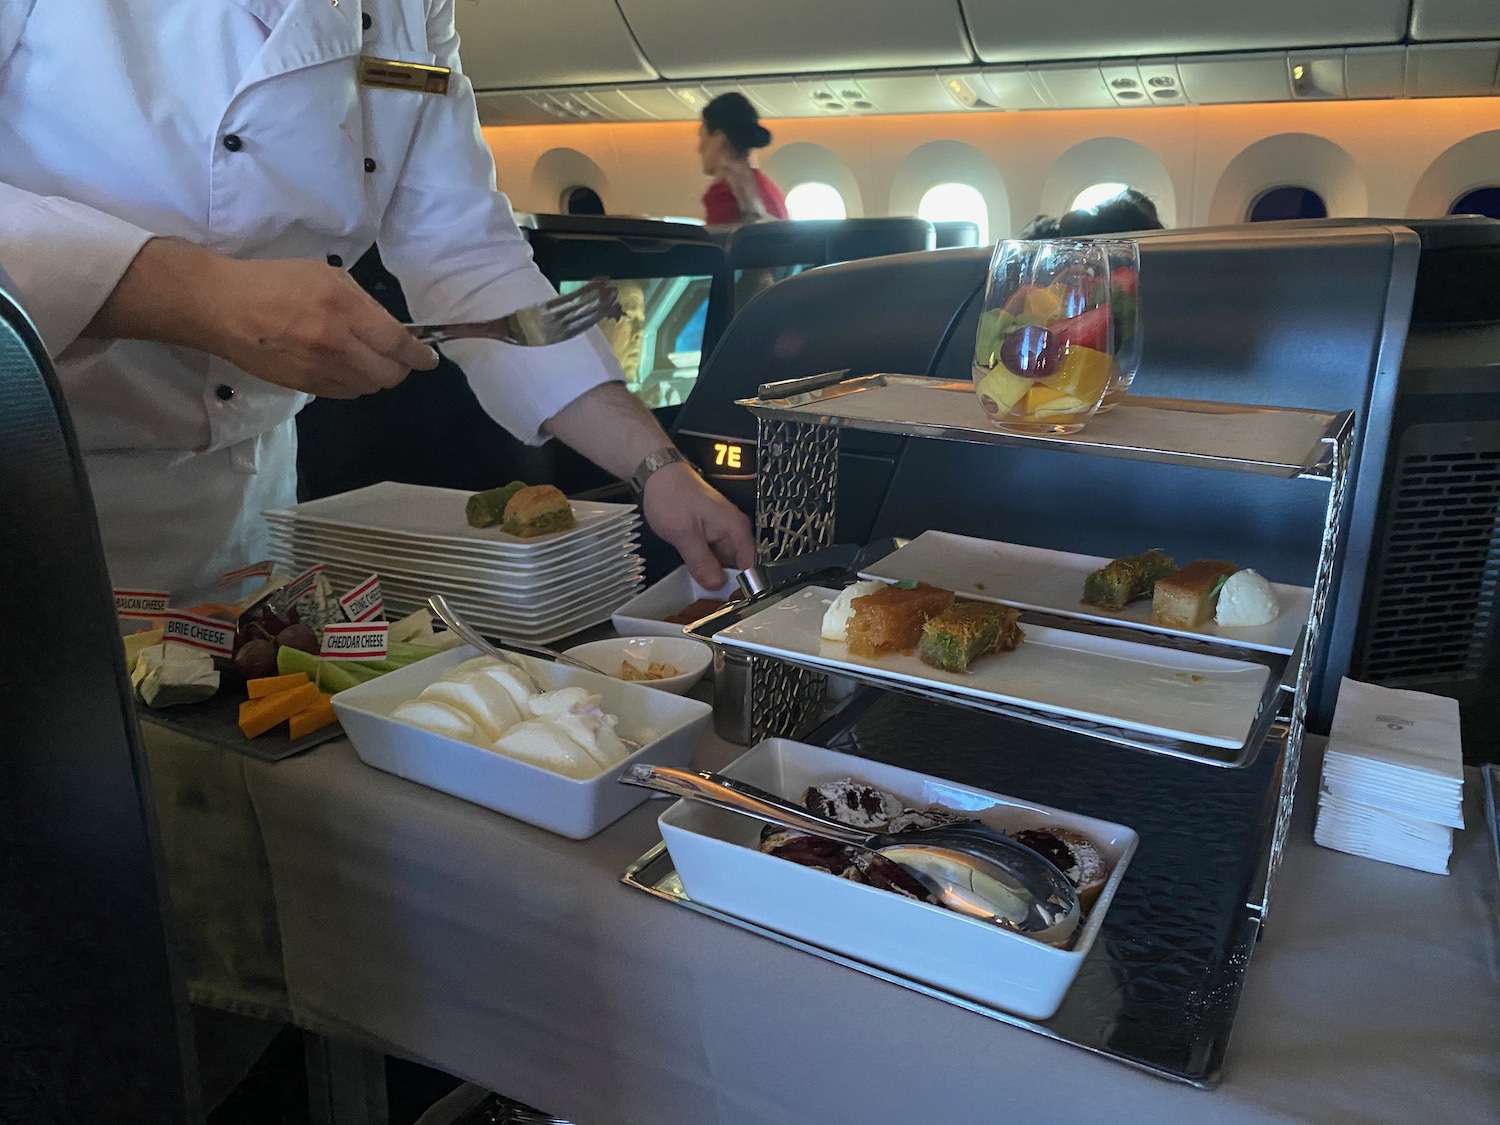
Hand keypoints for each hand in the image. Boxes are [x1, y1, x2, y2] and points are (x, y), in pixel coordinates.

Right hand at [209, 257, 437, 397]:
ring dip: (376, 376)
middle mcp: (336, 344)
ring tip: (367, 359)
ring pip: (369, 387)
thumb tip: (391, 328)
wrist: (221, 306)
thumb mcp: (325, 275)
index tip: (428, 357)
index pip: (398, 343)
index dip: (420, 355)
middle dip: (401, 368)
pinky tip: (344, 367)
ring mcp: (320, 370)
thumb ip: (363, 303)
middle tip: (398, 358)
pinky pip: (346, 394)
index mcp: (343, 309)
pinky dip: (354, 383)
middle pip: (390, 374)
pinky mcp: (304, 387)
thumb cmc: (273, 281)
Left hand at [642, 462, 753, 588]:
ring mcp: (722, 531)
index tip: (726, 601)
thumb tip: (716, 585)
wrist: (658, 474)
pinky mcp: (710, 532)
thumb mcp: (685, 534)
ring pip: (724, 562)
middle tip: (706, 597)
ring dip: (712, 573)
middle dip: (724, 583)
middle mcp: (734, 530)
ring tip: (698, 584)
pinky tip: (693, 570)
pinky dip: (704, 563)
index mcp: (736, 529)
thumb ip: (702, 562)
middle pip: (738, 567)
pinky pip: (713, 554)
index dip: (740, 586)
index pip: (750, 567)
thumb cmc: (673, 496)